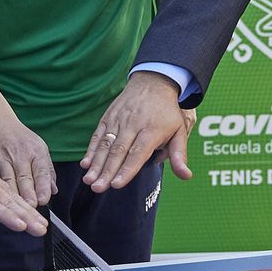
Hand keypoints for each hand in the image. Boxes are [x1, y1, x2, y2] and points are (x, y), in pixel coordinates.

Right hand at [0, 120, 56, 205]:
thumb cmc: (20, 138)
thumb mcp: (39, 148)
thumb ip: (47, 171)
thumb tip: (53, 190)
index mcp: (35, 151)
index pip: (41, 171)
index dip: (43, 187)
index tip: (44, 200)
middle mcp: (20, 154)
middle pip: (24, 177)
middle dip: (28, 194)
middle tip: (32, 208)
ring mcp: (3, 157)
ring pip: (8, 180)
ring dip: (13, 196)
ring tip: (17, 211)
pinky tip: (0, 201)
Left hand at [0, 148, 48, 235]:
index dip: (3, 215)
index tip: (19, 225)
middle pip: (6, 201)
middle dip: (25, 216)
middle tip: (40, 229)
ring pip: (13, 197)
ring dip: (29, 212)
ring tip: (42, 226)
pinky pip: (11, 193)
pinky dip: (24, 204)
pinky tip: (34, 216)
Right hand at [82, 71, 192, 191]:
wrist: (153, 82)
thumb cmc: (167, 112)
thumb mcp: (180, 130)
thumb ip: (180, 155)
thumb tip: (186, 176)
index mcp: (152, 130)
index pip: (137, 153)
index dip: (127, 170)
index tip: (117, 185)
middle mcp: (133, 125)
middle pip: (118, 151)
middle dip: (107, 171)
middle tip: (97, 188)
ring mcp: (118, 120)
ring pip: (105, 144)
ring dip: (96, 163)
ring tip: (88, 180)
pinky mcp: (108, 118)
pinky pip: (98, 135)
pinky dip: (91, 150)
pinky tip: (85, 164)